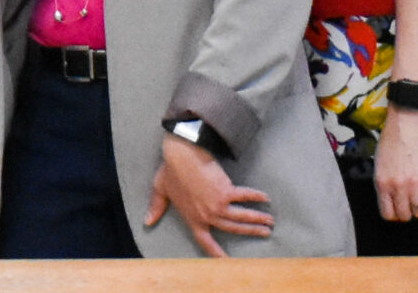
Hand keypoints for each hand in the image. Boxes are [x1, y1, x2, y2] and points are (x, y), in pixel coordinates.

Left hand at [144, 134, 272, 256]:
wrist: (181, 155)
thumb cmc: (170, 171)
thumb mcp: (160, 190)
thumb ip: (155, 207)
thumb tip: (147, 220)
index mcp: (192, 218)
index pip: (205, 240)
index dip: (216, 252)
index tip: (227, 261)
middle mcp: (207, 215)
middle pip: (232, 229)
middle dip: (250, 232)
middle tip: (265, 232)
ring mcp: (217, 205)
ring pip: (242, 217)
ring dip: (258, 219)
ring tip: (270, 221)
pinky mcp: (226, 191)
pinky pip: (245, 196)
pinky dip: (256, 196)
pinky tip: (265, 197)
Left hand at [373, 107, 417, 221]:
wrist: (408, 121)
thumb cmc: (392, 137)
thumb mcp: (380, 162)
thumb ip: (385, 181)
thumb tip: (391, 197)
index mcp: (381, 182)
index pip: (387, 212)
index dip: (393, 214)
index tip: (397, 211)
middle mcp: (397, 186)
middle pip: (404, 214)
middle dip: (407, 213)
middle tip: (410, 206)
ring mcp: (415, 183)